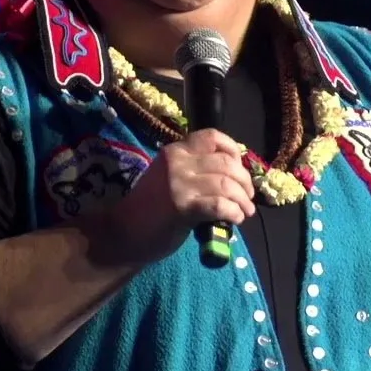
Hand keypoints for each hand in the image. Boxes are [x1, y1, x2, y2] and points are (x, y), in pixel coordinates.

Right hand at [111, 129, 255, 263]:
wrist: (122, 233)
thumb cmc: (149, 208)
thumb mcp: (171, 178)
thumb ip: (196, 171)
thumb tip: (233, 176)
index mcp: (175, 151)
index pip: (212, 137)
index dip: (233, 151)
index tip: (240, 169)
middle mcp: (178, 161)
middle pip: (226, 163)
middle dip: (244, 182)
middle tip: (248, 198)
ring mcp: (179, 183)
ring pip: (226, 184)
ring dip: (242, 200)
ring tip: (244, 212)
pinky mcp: (182, 207)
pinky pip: (219, 205)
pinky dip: (233, 212)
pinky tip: (235, 219)